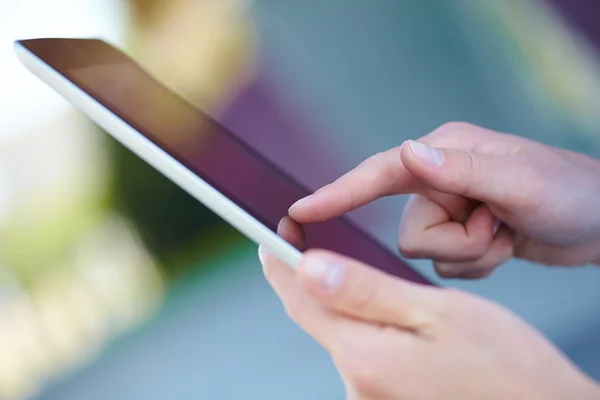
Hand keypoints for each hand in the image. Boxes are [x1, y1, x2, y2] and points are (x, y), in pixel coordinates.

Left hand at [260, 225, 598, 398]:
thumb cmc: (505, 365)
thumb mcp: (436, 312)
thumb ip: (366, 291)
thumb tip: (308, 268)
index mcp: (365, 355)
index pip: (300, 298)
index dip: (280, 262)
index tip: (272, 233)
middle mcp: (357, 385)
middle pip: (317, 317)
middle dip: (314, 280)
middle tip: (317, 244)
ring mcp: (369, 398)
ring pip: (340, 334)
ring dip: (345, 305)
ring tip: (371, 285)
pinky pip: (360, 354)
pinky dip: (364, 328)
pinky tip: (393, 322)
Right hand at [289, 122, 599, 277]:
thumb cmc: (570, 193)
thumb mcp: (520, 181)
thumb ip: (460, 168)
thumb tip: (405, 152)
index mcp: (444, 153)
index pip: (379, 174)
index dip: (339, 192)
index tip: (300, 210)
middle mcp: (439, 178)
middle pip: (408, 231)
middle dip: (457, 243)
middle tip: (496, 227)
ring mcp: (449, 207)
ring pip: (426, 254)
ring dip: (471, 255)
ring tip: (505, 234)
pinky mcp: (459, 233)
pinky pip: (445, 266)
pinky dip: (477, 265)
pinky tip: (503, 245)